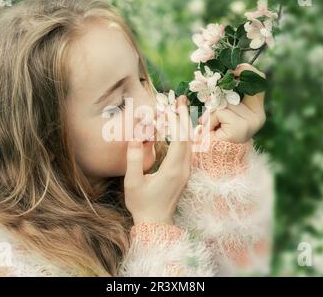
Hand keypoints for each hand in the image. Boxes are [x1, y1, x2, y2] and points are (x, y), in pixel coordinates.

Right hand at [124, 96, 191, 224]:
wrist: (155, 223)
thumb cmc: (142, 204)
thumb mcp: (132, 183)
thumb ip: (134, 160)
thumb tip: (135, 138)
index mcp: (173, 170)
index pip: (180, 139)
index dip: (178, 121)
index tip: (173, 106)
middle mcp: (184, 169)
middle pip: (188, 138)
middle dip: (184, 117)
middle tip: (180, 100)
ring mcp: (186, 172)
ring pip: (190, 144)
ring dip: (185, 126)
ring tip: (179, 110)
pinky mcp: (184, 174)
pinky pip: (188, 150)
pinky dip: (183, 136)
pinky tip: (178, 129)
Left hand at [198, 63, 265, 143]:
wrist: (215, 157)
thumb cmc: (217, 133)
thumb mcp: (224, 111)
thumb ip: (228, 96)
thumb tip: (222, 76)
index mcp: (256, 110)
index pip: (259, 82)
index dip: (247, 71)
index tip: (234, 68)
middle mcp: (258, 116)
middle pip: (238, 91)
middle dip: (221, 94)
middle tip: (212, 106)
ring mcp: (251, 121)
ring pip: (224, 103)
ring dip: (212, 113)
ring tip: (213, 126)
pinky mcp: (241, 126)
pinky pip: (220, 112)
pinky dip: (211, 119)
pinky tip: (213, 130)